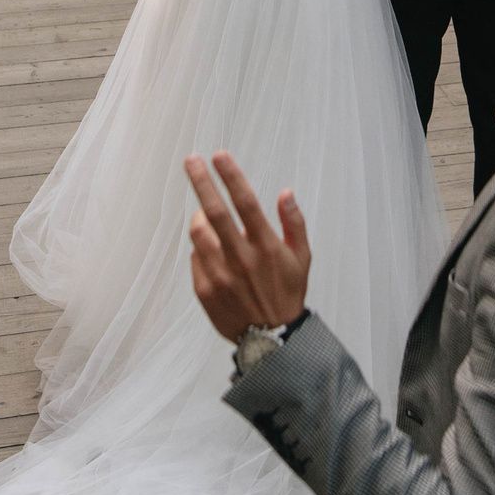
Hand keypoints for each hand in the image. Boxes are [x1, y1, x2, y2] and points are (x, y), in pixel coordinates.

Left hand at [185, 152, 310, 343]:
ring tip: (206, 214)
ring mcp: (220, 275)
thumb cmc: (287, 292)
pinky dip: (201, 248)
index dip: (231, 176)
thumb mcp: (302, 258)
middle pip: (214, 212)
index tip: (219, 155)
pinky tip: (213, 252)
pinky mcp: (204, 290)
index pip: (245, 203)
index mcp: (266, 246)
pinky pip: (195, 257)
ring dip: (199, 217)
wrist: (270, 339)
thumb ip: (294, 223)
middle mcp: (241, 259)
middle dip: (201, 182)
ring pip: (198, 233)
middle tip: (191, 160)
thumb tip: (285, 192)